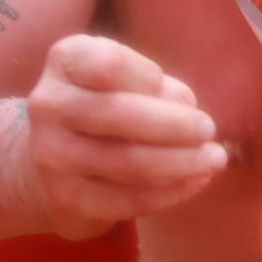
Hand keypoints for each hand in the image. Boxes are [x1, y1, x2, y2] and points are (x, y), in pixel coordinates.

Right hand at [20, 35, 225, 238]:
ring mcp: (52, 155)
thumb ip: (157, 88)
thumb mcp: (123, 80)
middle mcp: (50, 105)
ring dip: (182, 162)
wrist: (46, 163)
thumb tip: (191, 116)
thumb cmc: (103, 107)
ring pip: (129, 162)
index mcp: (66, 61)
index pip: (110, 64)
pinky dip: (170, 192)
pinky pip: (128, 199)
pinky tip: (195, 182)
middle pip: (121, 114)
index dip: (149, 76)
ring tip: (214, 160)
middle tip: (210, 130)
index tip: (176, 91)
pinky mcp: (65, 199)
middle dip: (177, 124)